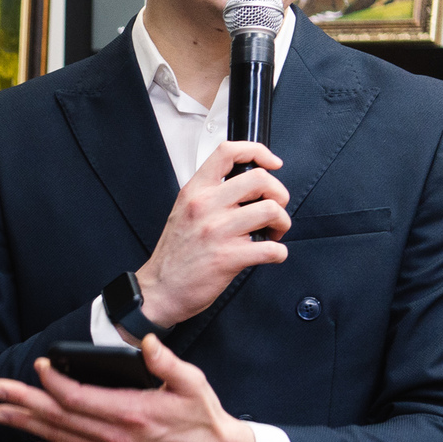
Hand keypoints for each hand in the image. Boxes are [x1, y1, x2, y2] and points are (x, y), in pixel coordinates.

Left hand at [0, 335, 255, 441]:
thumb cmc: (203, 419)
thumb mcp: (192, 384)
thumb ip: (167, 362)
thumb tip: (147, 342)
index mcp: (132, 414)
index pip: (81, 399)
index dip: (56, 383)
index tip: (41, 366)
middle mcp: (115, 436)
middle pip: (60, 418)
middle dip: (25, 402)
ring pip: (60, 437)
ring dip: (27, 424)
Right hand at [134, 141, 290, 331]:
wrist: (160, 289)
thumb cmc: (175, 255)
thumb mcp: (183, 211)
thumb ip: (210, 195)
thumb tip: (246, 188)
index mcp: (194, 191)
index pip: (228, 152)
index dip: (257, 151)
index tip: (271, 162)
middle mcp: (205, 206)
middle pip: (260, 180)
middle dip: (279, 194)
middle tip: (275, 208)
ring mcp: (217, 231)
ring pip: (271, 211)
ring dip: (282, 223)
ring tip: (273, 232)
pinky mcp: (228, 257)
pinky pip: (272, 249)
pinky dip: (279, 252)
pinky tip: (269, 254)